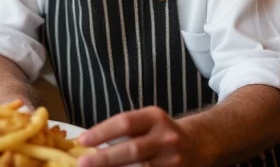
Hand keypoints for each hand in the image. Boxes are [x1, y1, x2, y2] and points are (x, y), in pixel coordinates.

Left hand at [76, 106, 212, 166]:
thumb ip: (124, 130)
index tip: (82, 140)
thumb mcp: (147, 121)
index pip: (125, 122)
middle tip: (82, 163)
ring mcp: (173, 161)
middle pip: (132, 150)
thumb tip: (90, 145)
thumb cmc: (160, 132)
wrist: (198, 144)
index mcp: (155, 117)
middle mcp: (166, 138)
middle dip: (105, 158)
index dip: (103, 131)